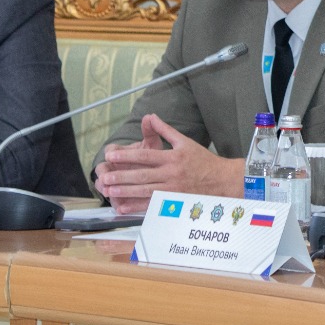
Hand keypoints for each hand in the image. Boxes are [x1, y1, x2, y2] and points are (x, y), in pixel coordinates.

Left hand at [93, 114, 241, 214]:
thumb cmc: (203, 160)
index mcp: (172, 158)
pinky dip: (136, 207)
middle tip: (103, 176)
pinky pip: (152, 205)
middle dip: (121, 176)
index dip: (126, 156)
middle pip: (142, 175)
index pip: (145, 156)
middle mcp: (171, 174)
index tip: (110, 155)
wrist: (222, 180)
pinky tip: (123, 207)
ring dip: (125, 192)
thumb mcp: (185, 141)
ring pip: (144, 191)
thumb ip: (165, 130)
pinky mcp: (173, 203)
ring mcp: (172, 191)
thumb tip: (151, 116)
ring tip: (109, 190)